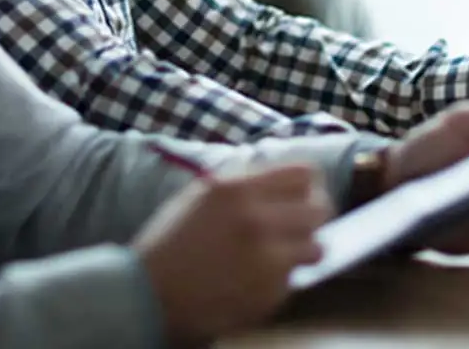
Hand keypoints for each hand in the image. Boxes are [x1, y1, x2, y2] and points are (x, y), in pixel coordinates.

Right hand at [134, 162, 331, 345]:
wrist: (149, 293)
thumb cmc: (171, 241)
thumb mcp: (202, 195)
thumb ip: (243, 182)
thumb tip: (280, 177)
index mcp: (237, 189)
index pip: (303, 174)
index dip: (307, 184)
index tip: (303, 195)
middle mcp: (256, 220)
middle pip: (319, 209)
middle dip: (311, 217)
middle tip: (299, 226)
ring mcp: (266, 260)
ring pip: (316, 248)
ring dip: (302, 250)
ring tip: (280, 255)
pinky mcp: (269, 294)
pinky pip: (295, 280)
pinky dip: (281, 280)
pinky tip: (256, 278)